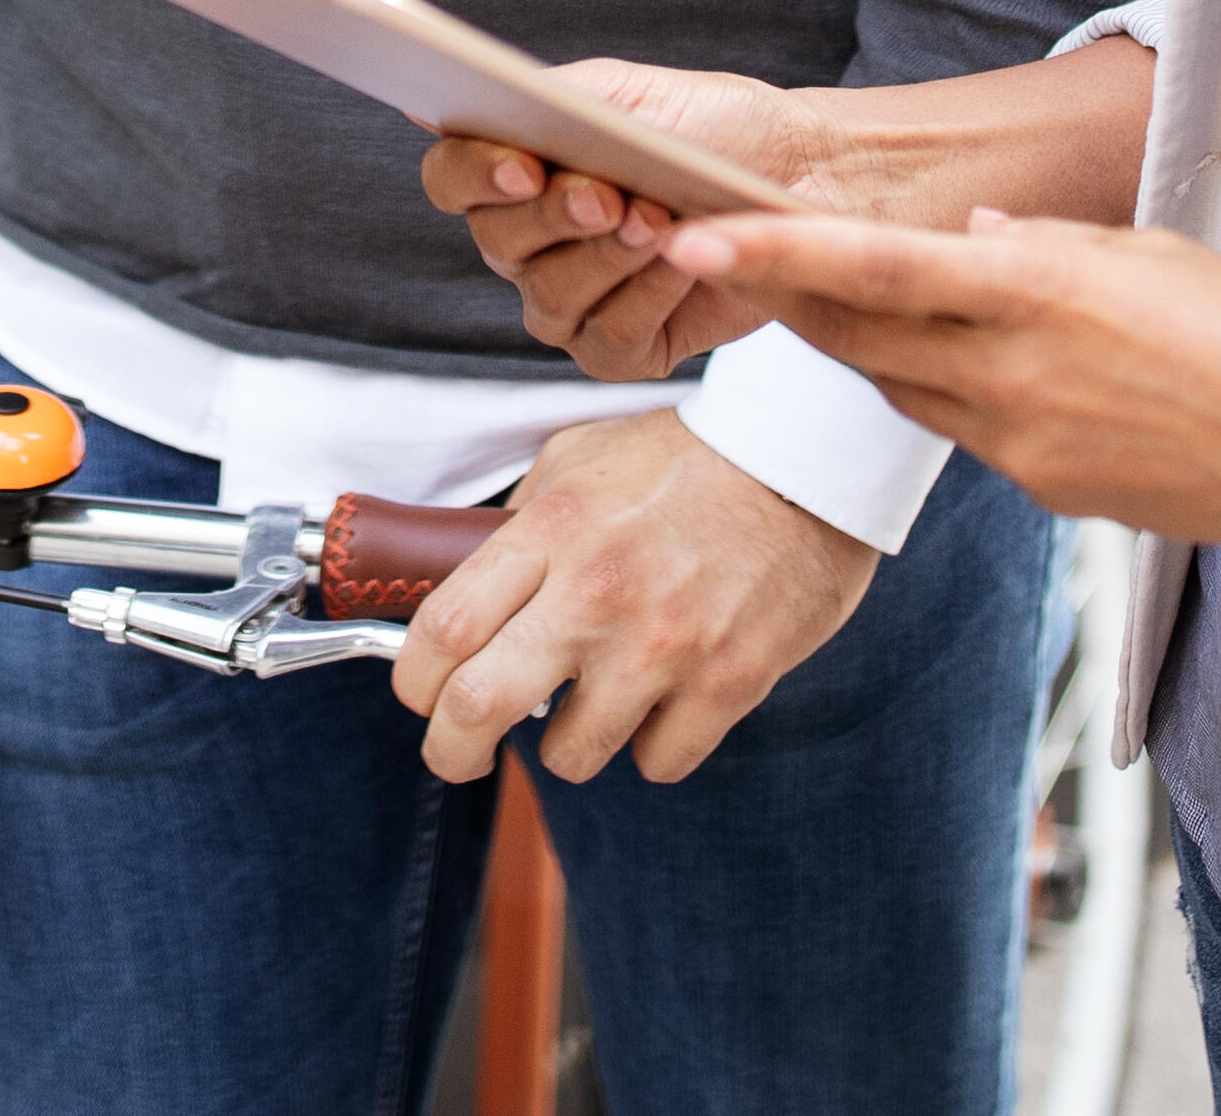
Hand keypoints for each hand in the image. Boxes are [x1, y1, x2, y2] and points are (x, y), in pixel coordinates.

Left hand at [390, 409, 875, 786]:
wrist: (808, 461)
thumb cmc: (687, 460)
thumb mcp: (579, 459)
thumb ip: (519, 525)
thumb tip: (464, 593)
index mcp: (551, 530)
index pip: (442, 629)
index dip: (412, 682)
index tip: (421, 696)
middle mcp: (596, 592)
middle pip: (478, 707)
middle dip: (450, 751)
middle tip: (458, 754)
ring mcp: (663, 644)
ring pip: (570, 756)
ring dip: (570, 744)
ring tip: (595, 703)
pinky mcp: (728, 683)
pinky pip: (658, 762)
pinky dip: (654, 745)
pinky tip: (667, 701)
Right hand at [421, 64, 847, 379]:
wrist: (804, 172)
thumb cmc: (714, 126)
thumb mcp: (628, 96)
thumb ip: (540, 100)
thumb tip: (428, 108)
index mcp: (516, 173)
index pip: (451, 179)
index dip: (477, 175)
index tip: (526, 164)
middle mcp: (530, 244)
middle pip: (498, 242)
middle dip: (557, 216)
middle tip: (613, 196)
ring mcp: (572, 303)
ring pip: (549, 298)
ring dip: (608, 258)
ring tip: (662, 221)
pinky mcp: (623, 350)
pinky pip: (608, 341)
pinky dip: (648, 299)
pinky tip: (684, 263)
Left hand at [663, 207, 1220, 559]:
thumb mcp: (1148, 253)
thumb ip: (1043, 246)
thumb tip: (974, 234)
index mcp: (1036, 292)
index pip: (870, 268)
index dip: (773, 255)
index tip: (695, 239)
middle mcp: (1014, 375)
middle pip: (861, 335)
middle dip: (790, 296)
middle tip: (731, 254)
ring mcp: (1027, 445)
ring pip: (905, 387)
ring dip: (868, 345)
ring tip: (843, 297)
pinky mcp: (1052, 493)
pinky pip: (967, 434)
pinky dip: (949, 393)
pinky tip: (976, 368)